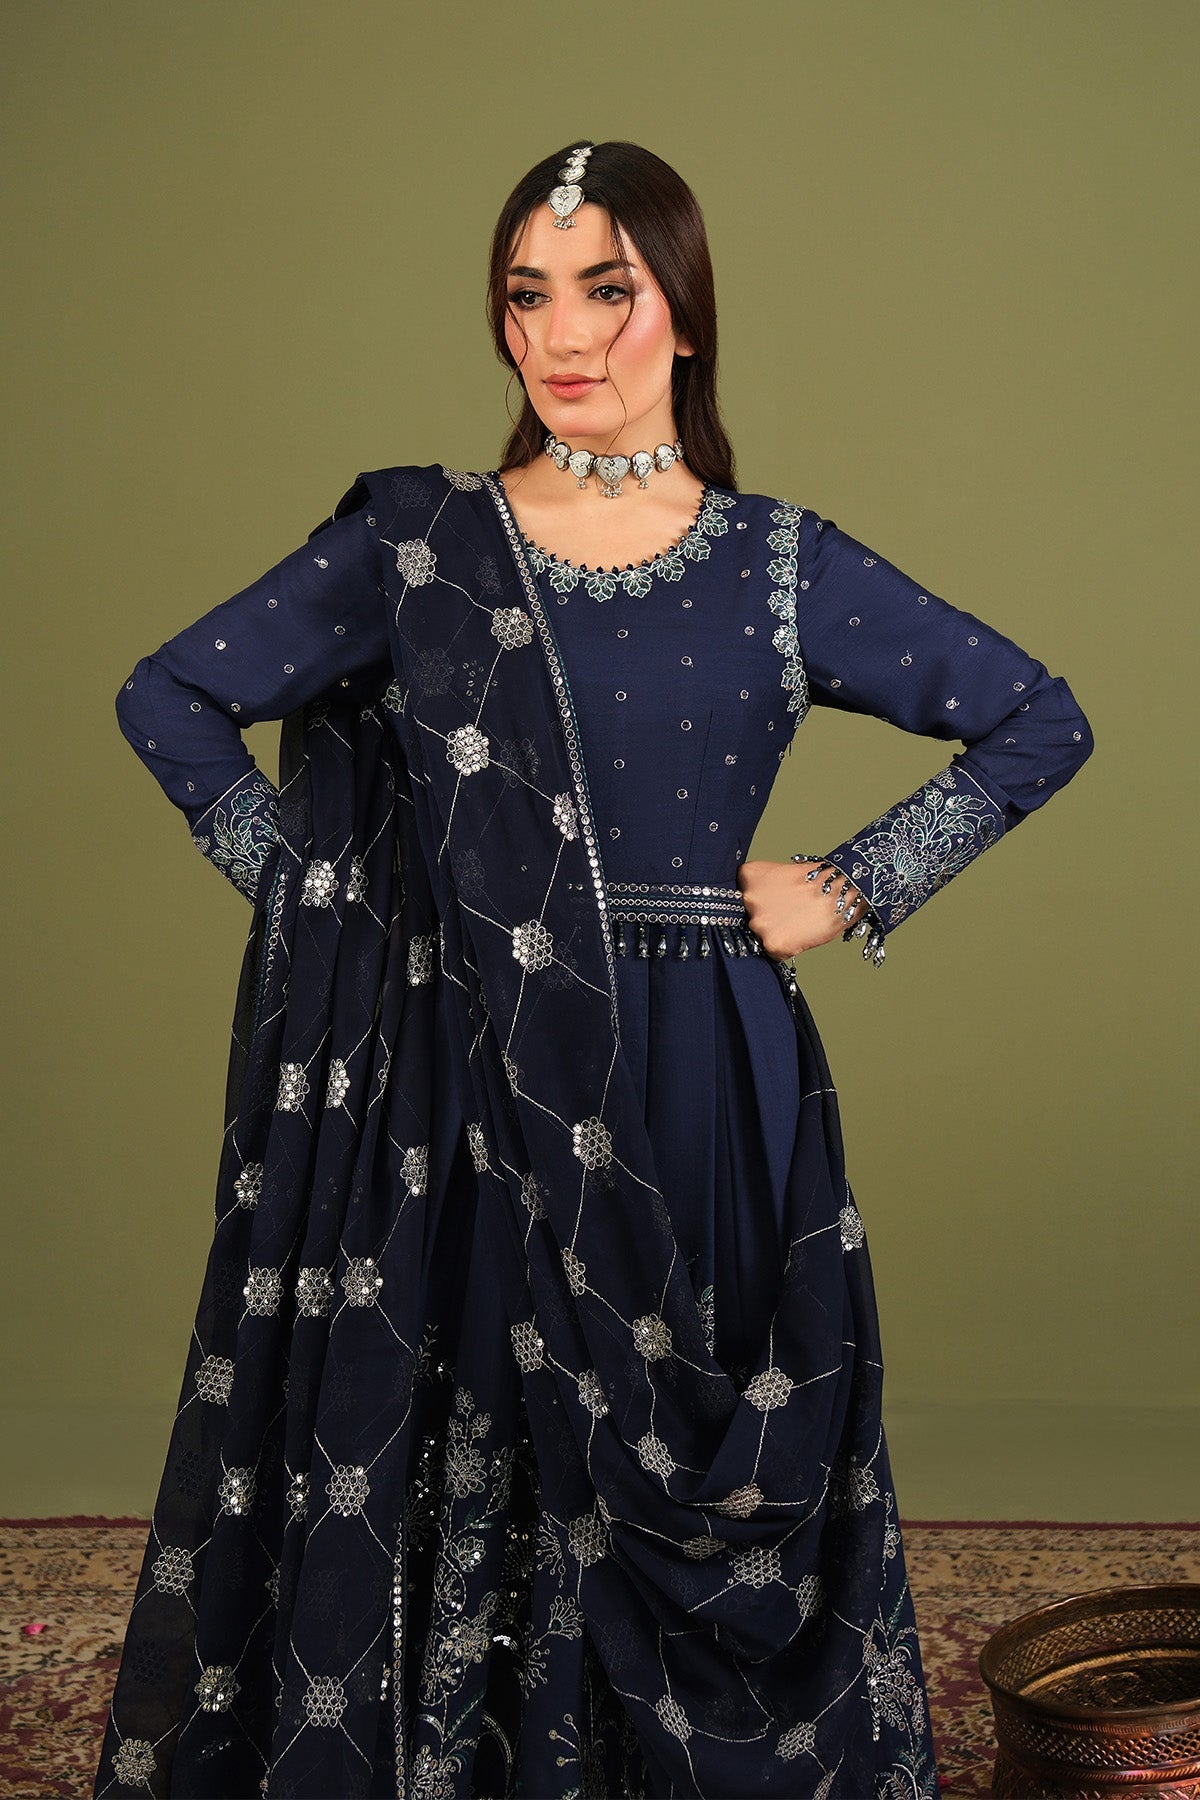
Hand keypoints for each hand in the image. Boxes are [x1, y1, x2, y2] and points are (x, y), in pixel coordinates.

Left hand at [736, 859, 866, 959]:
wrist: (842, 893)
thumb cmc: (818, 882)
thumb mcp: (781, 873)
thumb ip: (762, 888)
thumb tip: (754, 908)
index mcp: (748, 875)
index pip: (741, 896)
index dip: (760, 900)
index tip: (774, 898)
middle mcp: (747, 898)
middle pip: (748, 916)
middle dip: (766, 917)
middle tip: (789, 912)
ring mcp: (758, 922)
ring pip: (760, 935)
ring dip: (775, 933)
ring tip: (797, 922)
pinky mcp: (771, 943)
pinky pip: (773, 952)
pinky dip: (786, 947)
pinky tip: (800, 934)